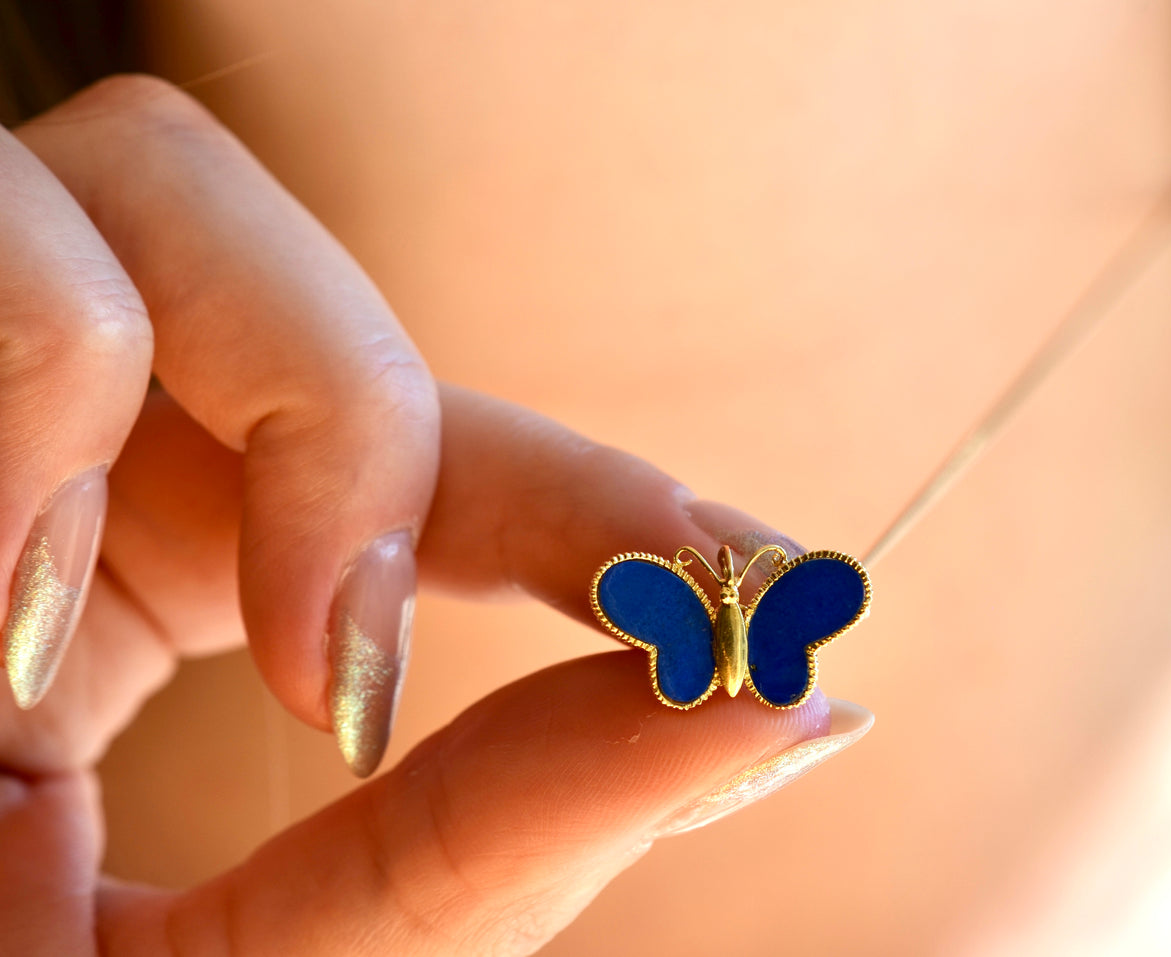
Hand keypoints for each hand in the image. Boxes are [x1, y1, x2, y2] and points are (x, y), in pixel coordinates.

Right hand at [0, 76, 870, 953]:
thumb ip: (508, 837)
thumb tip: (801, 708)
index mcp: (173, 554)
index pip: (443, 476)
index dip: (603, 504)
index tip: (778, 580)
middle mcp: (76, 425)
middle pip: (319, 296)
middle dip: (376, 428)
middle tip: (344, 662)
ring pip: (157, 183)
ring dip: (214, 415)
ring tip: (42, 662)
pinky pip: (10, 258)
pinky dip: (28, 428)